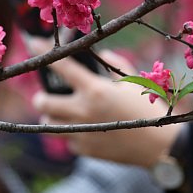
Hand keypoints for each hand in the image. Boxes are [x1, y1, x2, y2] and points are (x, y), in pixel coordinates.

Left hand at [32, 49, 180, 167]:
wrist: (159, 146)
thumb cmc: (148, 108)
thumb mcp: (134, 81)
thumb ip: (115, 64)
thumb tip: (103, 55)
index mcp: (95, 90)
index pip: (62, 66)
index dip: (44, 51)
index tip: (32, 42)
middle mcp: (84, 111)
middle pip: (43, 102)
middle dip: (41, 96)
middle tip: (46, 95)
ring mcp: (82, 132)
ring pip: (49, 123)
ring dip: (53, 116)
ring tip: (63, 113)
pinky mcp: (86, 150)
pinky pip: (68, 140)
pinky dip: (72, 134)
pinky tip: (85, 129)